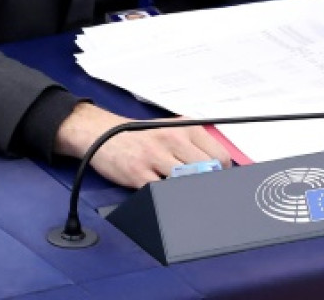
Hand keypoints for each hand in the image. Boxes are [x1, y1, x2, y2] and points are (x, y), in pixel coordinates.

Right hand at [53, 103, 232, 188]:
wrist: (102, 133)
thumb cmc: (140, 135)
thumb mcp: (171, 130)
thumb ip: (194, 146)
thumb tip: (218, 170)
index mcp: (186, 127)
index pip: (220, 156)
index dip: (221, 173)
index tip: (215, 180)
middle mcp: (173, 139)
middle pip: (207, 170)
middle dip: (206, 183)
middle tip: (201, 189)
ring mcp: (156, 156)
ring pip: (187, 181)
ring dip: (187, 190)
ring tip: (181, 190)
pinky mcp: (139, 173)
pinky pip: (163, 192)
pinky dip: (167, 197)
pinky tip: (165, 194)